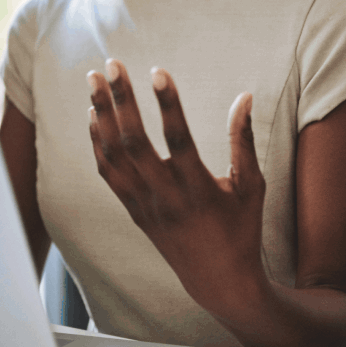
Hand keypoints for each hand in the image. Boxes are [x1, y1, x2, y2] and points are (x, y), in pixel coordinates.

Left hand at [86, 59, 265, 308]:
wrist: (218, 282)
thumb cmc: (241, 229)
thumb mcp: (251, 186)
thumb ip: (244, 140)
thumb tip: (245, 96)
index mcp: (199, 189)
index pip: (179, 139)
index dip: (168, 104)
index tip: (158, 70)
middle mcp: (166, 197)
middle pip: (134, 142)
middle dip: (120, 100)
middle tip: (112, 64)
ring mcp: (145, 205)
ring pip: (114, 156)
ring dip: (101, 115)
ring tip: (94, 81)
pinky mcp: (134, 211)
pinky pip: (108, 173)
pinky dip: (97, 143)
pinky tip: (94, 117)